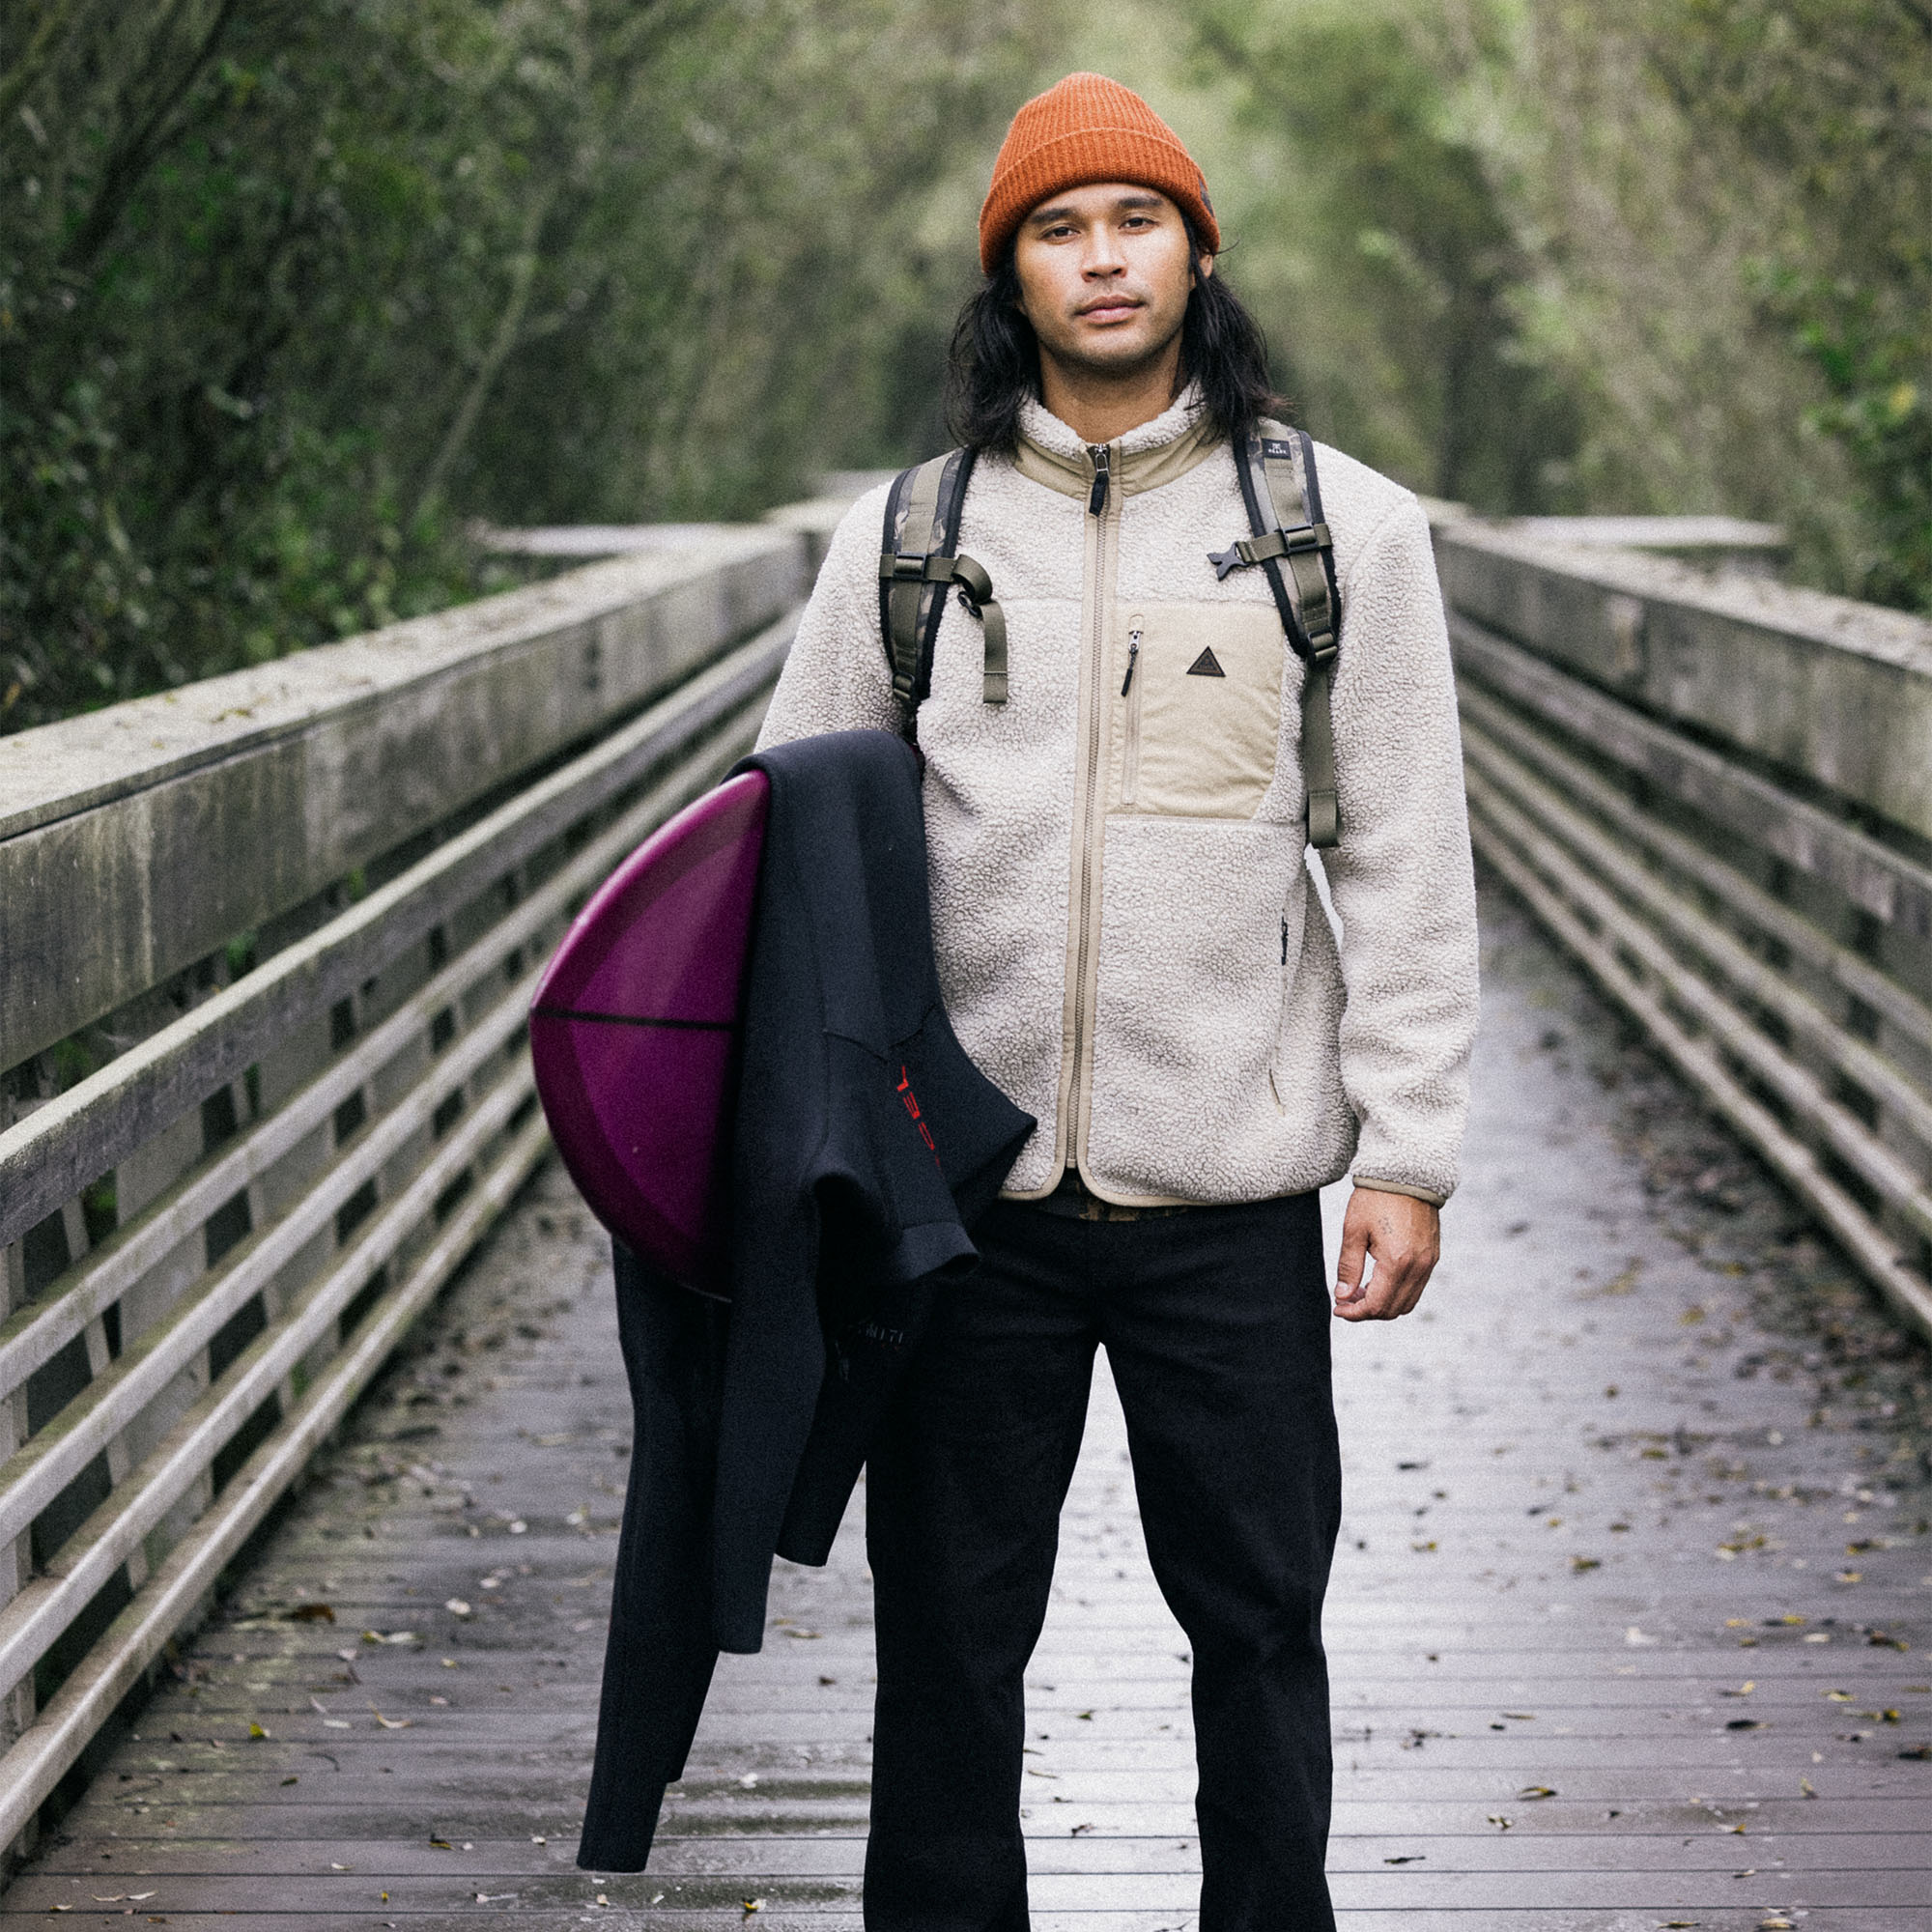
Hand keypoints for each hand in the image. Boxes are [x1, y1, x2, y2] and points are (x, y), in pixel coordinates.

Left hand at [1334, 1187, 1438, 1321]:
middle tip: (1345, 1300)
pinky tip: (1377, 1280)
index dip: (1354, 1313)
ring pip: (1407, 1302)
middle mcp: (1418, 1266)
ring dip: (1383, 1304)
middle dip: (1367, 1311)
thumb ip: (1348, 1266)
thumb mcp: (1353, 1230)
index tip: (1338, 1308)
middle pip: (1393, 1309)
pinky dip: (1397, 1292)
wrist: (1406, 1173)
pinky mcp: (1433, 1256)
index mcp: (1397, 1261)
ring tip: (1359, 1290)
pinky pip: (1416, 1287)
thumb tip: (1343, 1296)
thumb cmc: (1376, 1198)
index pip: (1376, 1305)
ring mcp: (1429, 1262)